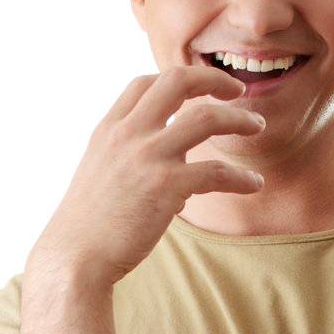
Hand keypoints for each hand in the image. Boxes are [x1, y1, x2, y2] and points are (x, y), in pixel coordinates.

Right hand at [29, 64, 266, 289]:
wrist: (76, 256)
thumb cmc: (88, 224)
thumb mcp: (99, 172)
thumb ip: (129, 155)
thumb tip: (170, 160)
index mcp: (109, 129)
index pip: (144, 83)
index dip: (176, 79)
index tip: (199, 88)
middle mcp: (128, 134)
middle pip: (177, 80)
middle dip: (214, 78)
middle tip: (238, 90)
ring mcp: (148, 157)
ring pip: (206, 117)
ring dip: (239, 119)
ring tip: (257, 126)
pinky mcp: (166, 187)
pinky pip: (217, 171)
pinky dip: (241, 176)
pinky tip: (254, 183)